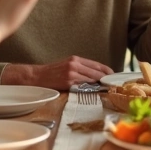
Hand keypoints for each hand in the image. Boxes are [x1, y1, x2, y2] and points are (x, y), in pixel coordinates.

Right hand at [0, 56, 114, 90]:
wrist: (37, 76)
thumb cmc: (52, 72)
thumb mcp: (67, 65)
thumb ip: (80, 69)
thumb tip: (95, 75)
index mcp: (76, 59)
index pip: (96, 64)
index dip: (106, 70)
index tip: (113, 75)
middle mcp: (75, 64)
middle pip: (96, 71)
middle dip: (106, 78)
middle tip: (113, 83)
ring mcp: (72, 73)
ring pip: (91, 78)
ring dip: (100, 84)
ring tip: (106, 88)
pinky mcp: (68, 82)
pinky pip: (83, 85)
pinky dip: (90, 88)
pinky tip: (95, 90)